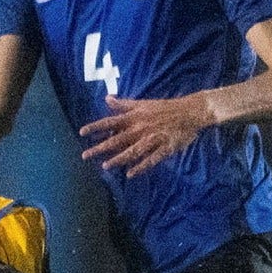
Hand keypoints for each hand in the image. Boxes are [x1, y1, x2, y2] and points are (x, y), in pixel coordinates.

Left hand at [79, 93, 215, 176]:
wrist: (190, 111)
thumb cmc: (163, 107)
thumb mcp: (142, 103)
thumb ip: (123, 104)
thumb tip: (107, 98)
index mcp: (134, 117)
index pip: (110, 122)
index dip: (96, 127)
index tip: (81, 132)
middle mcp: (140, 128)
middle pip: (117, 139)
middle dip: (100, 147)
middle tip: (85, 155)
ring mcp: (152, 138)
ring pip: (133, 151)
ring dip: (118, 158)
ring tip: (105, 166)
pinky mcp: (165, 147)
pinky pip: (151, 159)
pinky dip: (141, 166)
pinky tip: (130, 174)